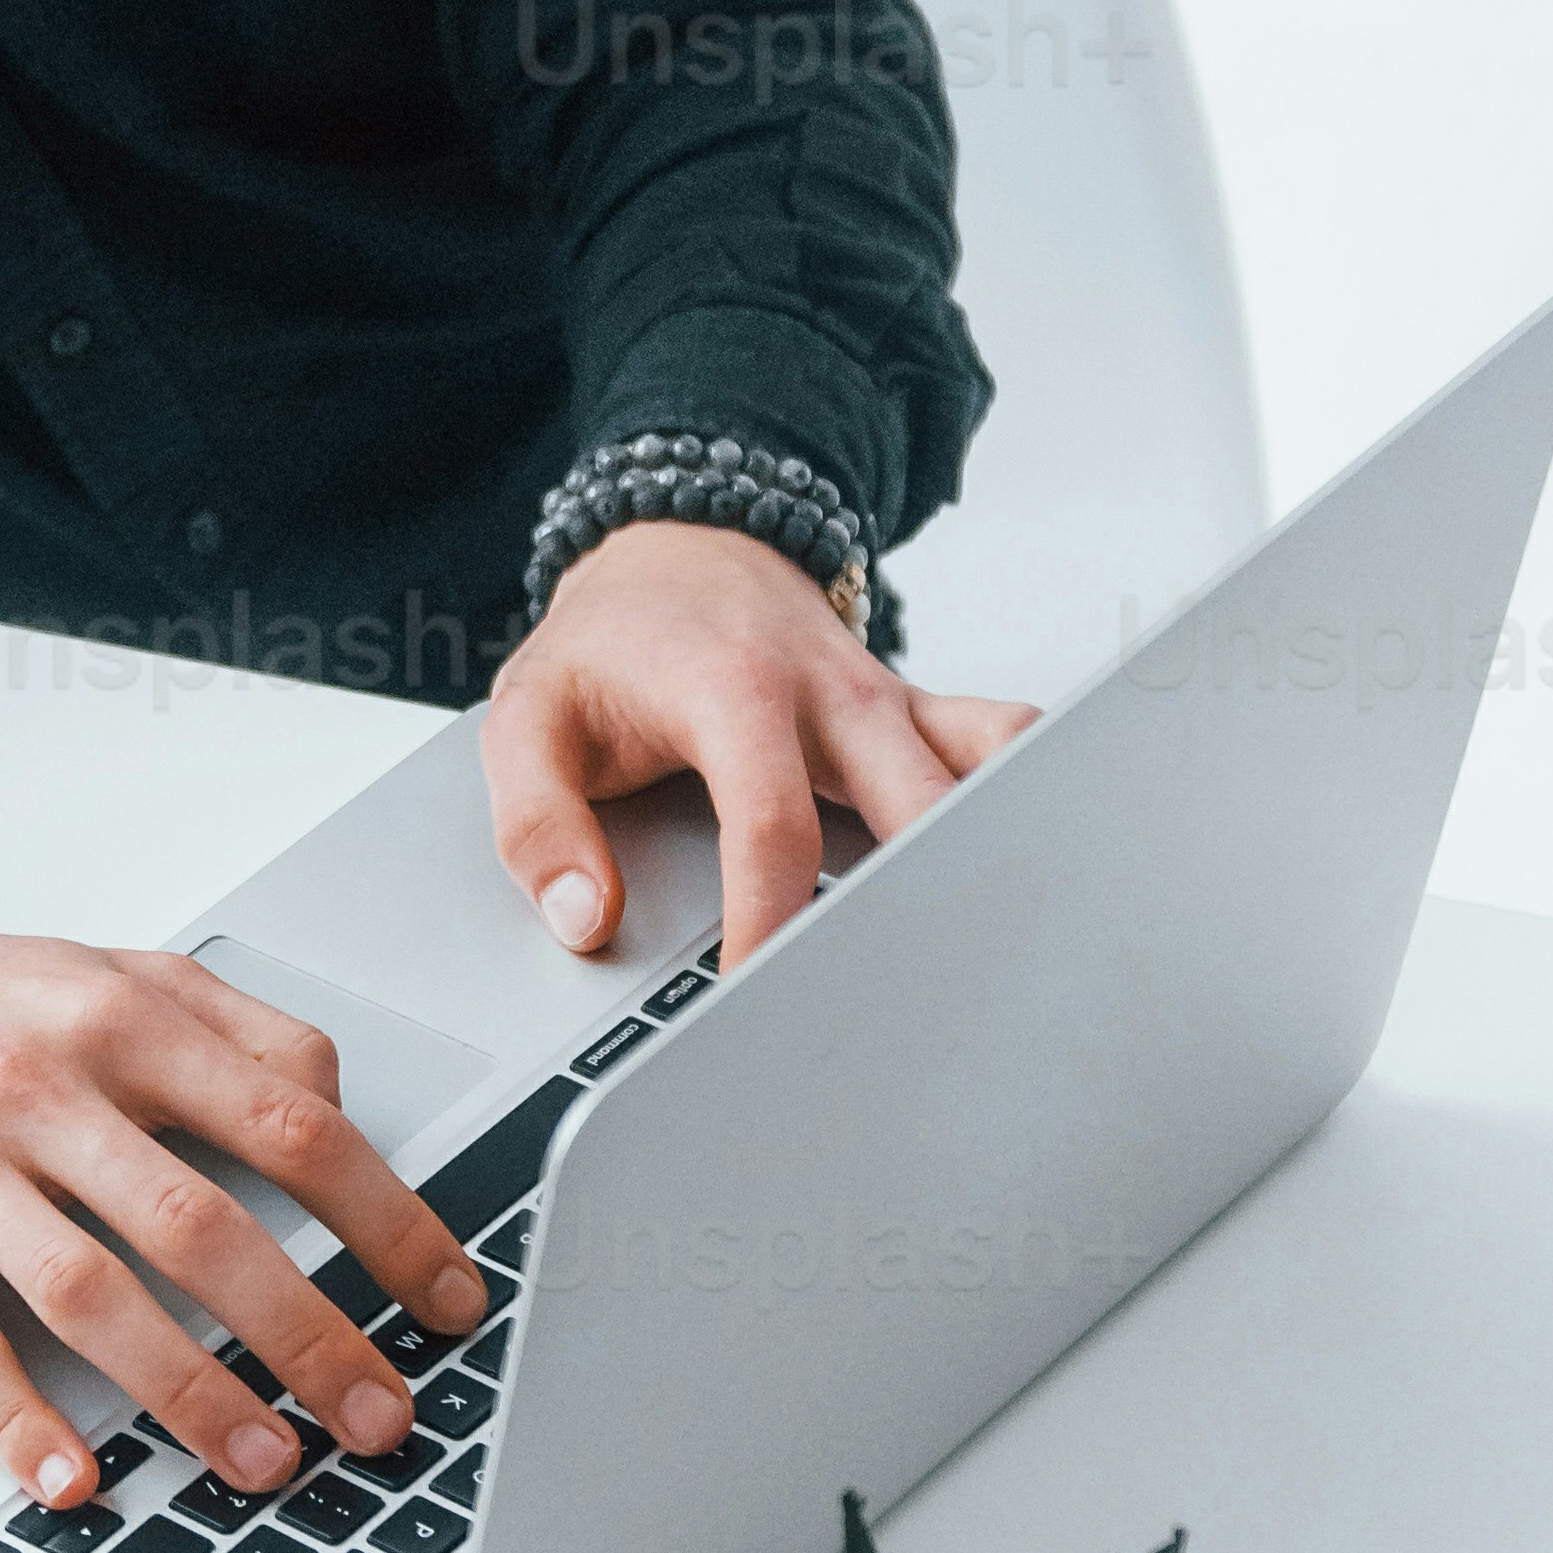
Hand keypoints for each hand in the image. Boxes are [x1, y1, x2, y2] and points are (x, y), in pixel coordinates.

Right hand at [0, 914, 484, 1519]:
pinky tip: (74, 1479)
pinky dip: (17, 1419)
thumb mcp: (114, 975)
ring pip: (93, 1293)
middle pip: (205, 1227)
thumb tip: (338, 1115)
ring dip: (190, 1392)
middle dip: (310, 1337)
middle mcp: (44, 1087)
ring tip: (265, 1462)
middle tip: (378, 1417)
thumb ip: (240, 1031)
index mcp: (124, 1018)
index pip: (292, 1126)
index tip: (446, 1299)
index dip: (387, 1223)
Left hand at [481, 522, 1035, 969]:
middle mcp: (833, 696)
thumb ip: (539, 824)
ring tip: (985, 954)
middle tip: (895, 1001)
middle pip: (918, 811)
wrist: (679, 548)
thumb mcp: (527, 719)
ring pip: (992, 770)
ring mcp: (890, 706)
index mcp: (736, 693)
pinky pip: (1005, 750)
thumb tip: (585, 920)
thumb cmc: (610, 644)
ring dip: (995, 852)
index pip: (775, 831)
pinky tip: (1024, 875)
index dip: (772, 930)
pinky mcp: (920, 719)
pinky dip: (1025, 801)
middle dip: (916, 911)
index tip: (754, 1004)